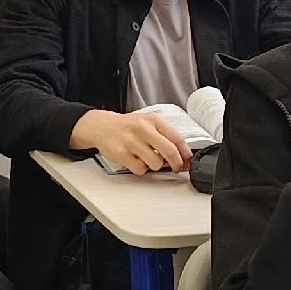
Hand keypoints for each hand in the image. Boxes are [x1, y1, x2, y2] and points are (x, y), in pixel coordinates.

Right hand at [72, 107, 195, 173]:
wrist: (102, 126)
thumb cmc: (128, 126)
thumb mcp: (148, 122)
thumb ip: (164, 135)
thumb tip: (183, 154)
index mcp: (152, 119)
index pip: (177, 137)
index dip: (186, 152)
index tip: (188, 160)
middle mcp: (142, 129)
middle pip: (170, 152)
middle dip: (176, 163)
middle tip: (176, 167)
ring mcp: (131, 142)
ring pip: (156, 163)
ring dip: (155, 165)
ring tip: (149, 159)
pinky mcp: (122, 154)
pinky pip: (140, 170)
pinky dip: (141, 169)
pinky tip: (136, 160)